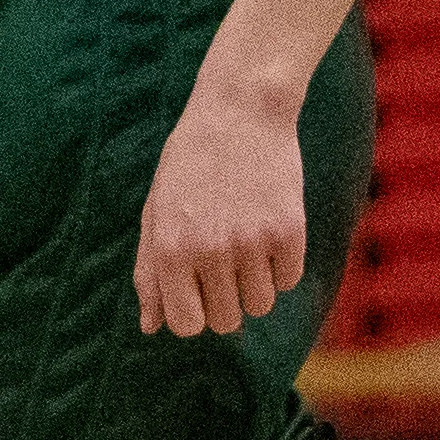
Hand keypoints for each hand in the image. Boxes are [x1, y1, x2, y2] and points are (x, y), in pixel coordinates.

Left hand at [135, 80, 310, 340]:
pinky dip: (281, 264)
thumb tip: (151, 328)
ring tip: (245, 243)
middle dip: (225, 302)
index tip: (198, 292)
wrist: (240, 111)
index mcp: (170, 249)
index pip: (186, 325)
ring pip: (261, 305)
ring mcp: (252, 242)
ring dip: (254, 284)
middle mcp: (209, 251)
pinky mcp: (289, 231)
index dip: (194, 315)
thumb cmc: (190, 164)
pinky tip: (268, 228)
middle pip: (227, 322)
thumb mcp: (156, 211)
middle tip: (223, 263)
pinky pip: (289, 279)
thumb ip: (149, 272)